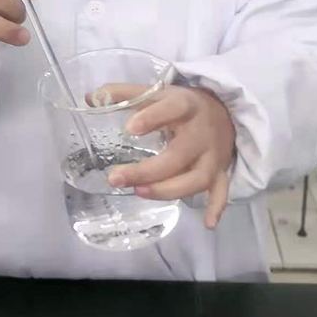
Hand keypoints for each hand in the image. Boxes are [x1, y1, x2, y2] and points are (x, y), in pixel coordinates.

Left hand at [100, 84, 235, 228]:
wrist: (225, 113)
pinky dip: (217, 206)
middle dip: (148, 170)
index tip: (129, 130)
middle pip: (178, 155)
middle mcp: (202, 133)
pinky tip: (208, 223)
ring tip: (140, 192)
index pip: (172, 109)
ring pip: (197, 178)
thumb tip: (91, 98)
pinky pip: (222, 191)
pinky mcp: (220, 172)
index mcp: (186, 106)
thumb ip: (124, 94)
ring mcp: (213, 156)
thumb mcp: (158, 93)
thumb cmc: (183, 106)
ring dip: (170, 189)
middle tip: (116, 178)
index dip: (152, 118)